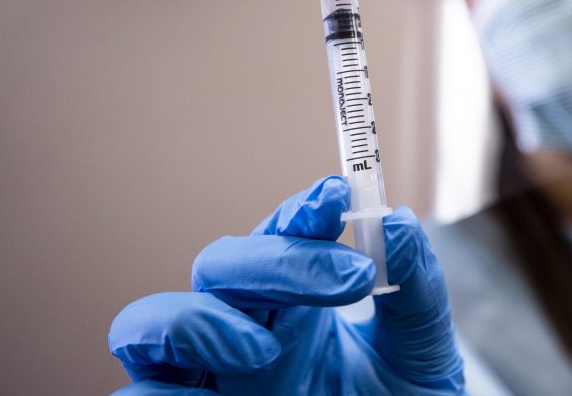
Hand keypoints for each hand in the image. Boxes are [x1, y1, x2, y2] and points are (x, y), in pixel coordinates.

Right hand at [108, 175, 464, 394]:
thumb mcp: (421, 354)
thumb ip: (415, 289)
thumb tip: (398, 222)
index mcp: (298, 301)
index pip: (282, 236)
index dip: (301, 211)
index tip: (337, 195)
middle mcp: (247, 331)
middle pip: (219, 265)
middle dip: (277, 260)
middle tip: (352, 277)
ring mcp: (216, 378)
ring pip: (150, 323)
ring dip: (198, 320)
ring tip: (264, 347)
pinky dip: (162, 394)